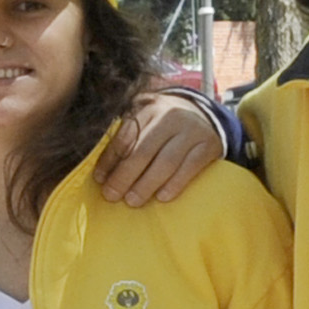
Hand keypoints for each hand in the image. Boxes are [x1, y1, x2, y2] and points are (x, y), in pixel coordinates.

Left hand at [94, 91, 220, 205]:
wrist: (205, 116)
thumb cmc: (165, 127)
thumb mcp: (146, 123)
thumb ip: (128, 140)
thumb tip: (103, 174)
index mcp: (149, 108)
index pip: (125, 136)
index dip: (109, 159)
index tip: (99, 180)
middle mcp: (171, 115)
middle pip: (143, 150)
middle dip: (124, 176)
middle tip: (111, 196)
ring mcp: (192, 130)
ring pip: (166, 161)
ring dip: (146, 184)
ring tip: (132, 201)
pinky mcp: (209, 144)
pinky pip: (190, 167)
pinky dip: (175, 184)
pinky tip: (162, 197)